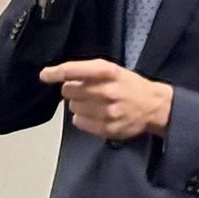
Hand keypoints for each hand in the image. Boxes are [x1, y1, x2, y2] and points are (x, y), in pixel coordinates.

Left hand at [40, 59, 172, 139]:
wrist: (154, 106)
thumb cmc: (129, 85)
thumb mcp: (112, 70)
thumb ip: (87, 71)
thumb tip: (59, 76)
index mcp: (108, 72)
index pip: (74, 71)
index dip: (56, 73)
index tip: (45, 75)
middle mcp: (107, 91)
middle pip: (68, 91)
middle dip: (71, 90)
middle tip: (85, 91)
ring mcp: (108, 111)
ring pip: (73, 107)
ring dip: (78, 104)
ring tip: (94, 103)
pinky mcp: (108, 128)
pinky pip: (79, 122)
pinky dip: (82, 118)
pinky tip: (95, 114)